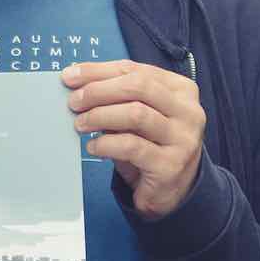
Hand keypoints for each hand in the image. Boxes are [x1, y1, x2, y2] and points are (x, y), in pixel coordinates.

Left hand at [63, 60, 204, 219]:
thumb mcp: (137, 115)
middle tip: (74, 102)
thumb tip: (76, 79)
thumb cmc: (150, 145)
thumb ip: (116, 95)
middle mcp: (188, 111)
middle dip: (99, 91)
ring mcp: (182, 138)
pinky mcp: (171, 165)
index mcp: (181, 90)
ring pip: (136, 114)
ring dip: (100, 116)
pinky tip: (92, 146)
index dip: (99, 71)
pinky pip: (131, 146)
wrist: (172, 190)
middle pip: (137, 87)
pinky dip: (105, 144)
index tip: (70, 76)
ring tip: (80, 124)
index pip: (135, 70)